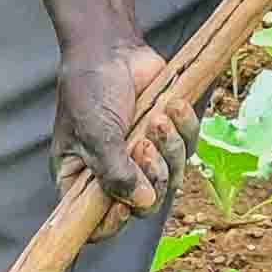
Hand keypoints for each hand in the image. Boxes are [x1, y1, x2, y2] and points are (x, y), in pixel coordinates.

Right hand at [53, 32, 199, 206]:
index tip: (123, 204)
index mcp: (83, 180)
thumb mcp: (95, 134)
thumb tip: (142, 202)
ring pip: (171, 178)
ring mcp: (143, 158)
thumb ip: (115, 172)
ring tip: (156, 119)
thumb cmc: (90, 89)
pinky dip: (184, 128)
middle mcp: (114, 175)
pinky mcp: (168, 138)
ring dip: (168, 148)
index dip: (113, 222)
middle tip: (142, 146)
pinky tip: (172, 106)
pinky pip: (188, 148)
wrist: (111, 48)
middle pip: (144, 204)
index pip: (97, 223)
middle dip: (151, 176)